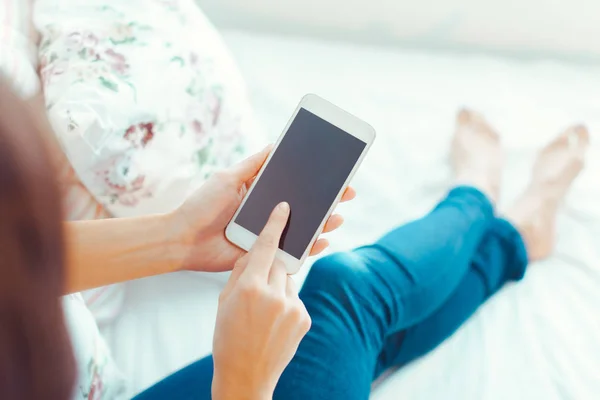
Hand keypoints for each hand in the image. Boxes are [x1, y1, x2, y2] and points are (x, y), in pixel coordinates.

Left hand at [169, 146, 355, 271]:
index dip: (316, 181)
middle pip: (305, 208)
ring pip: (303, 230)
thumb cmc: (201, 206)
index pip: (295, 186)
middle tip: (347, 194)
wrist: (182, 240)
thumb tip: (276, 144)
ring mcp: (268, 235)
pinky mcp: (265, 255)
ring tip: (337, 217)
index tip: (337, 174)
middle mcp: (268, 214)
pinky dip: (309, 249)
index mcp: (261, 194)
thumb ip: (253, 164)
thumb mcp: (228, 178)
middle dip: (328, 201)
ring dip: (324, 224)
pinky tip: (322, 241)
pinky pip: (291, 253)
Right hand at [212, 203, 310, 398]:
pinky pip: (295, 298)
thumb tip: (252, 255)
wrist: (245, 376)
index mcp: (250, 288)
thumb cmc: (227, 338)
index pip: (265, 247)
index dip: (275, 224)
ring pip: (287, 281)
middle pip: (278, 264)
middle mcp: (274, 295)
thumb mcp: (223, 302)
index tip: (284, 207)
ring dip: (277, 287)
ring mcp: (292, 307)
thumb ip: (240, 274)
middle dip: (269, 268)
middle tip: (257, 286)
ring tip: (263, 312)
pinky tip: (273, 322)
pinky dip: (285, 303)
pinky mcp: (304, 318)